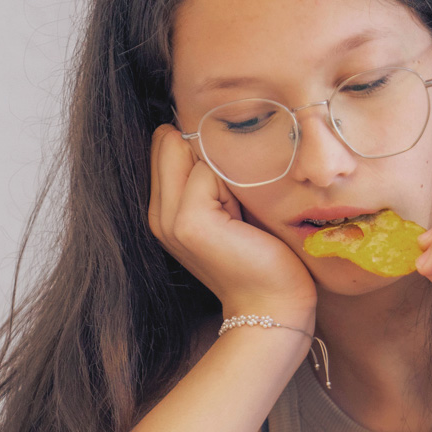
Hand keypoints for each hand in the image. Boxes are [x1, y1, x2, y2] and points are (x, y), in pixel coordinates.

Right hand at [148, 125, 315, 319]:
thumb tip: (203, 127)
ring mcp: (168, 219)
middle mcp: (157, 214)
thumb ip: (209, 172)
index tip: (229, 192)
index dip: (203, 152)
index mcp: (163, 209)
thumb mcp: (230, 206)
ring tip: (241, 215)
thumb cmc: (264, 255)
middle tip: (236, 204)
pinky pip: (208, 171)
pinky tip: (243, 221)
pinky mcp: (188, 222)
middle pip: (171, 141)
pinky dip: (234, 187)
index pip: (166, 142)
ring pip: (190, 152)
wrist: (274, 304)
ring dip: (225, 172)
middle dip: (210, 158)